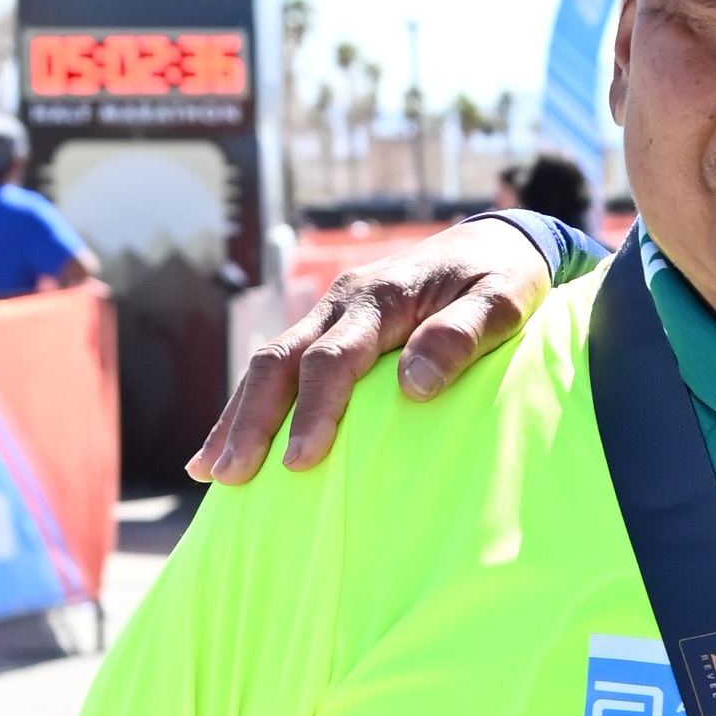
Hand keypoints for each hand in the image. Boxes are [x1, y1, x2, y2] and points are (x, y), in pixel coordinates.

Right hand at [190, 216, 560, 482]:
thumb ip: (462, 335)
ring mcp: (332, 311)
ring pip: (270, 363)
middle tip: (229, 476)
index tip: (299, 462)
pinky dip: (251, 405)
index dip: (314, 411)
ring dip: (237, 417)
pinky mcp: (331, 326)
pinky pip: (282, 366)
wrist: (498, 239)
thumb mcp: (503, 301)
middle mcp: (345, 300)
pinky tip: (227, 445)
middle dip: (250, 420)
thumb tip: (412, 386)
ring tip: (209, 471)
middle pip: (281, 360)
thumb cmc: (506, 278)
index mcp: (383, 296)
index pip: (334, 358)